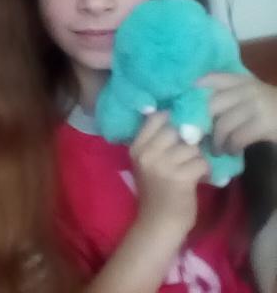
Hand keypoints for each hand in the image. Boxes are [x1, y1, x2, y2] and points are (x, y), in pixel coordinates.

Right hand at [130, 112, 209, 232]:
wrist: (158, 222)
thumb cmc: (155, 191)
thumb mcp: (146, 163)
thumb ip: (156, 143)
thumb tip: (182, 120)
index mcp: (136, 148)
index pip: (155, 118)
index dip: (171, 118)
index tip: (178, 128)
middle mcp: (147, 154)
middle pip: (175, 130)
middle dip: (186, 141)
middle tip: (188, 153)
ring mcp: (163, 166)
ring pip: (191, 148)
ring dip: (196, 158)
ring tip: (192, 169)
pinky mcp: (180, 178)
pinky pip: (201, 163)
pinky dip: (205, 170)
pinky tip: (199, 178)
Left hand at [197, 73, 276, 154]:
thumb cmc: (271, 111)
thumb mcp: (251, 96)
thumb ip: (228, 97)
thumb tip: (194, 110)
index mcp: (243, 80)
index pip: (212, 79)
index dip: (194, 91)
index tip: (183, 107)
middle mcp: (248, 89)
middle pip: (212, 105)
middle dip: (200, 124)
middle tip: (196, 138)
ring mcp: (257, 105)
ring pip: (223, 124)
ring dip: (216, 141)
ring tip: (216, 149)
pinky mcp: (265, 124)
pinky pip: (237, 137)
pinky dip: (231, 147)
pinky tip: (232, 151)